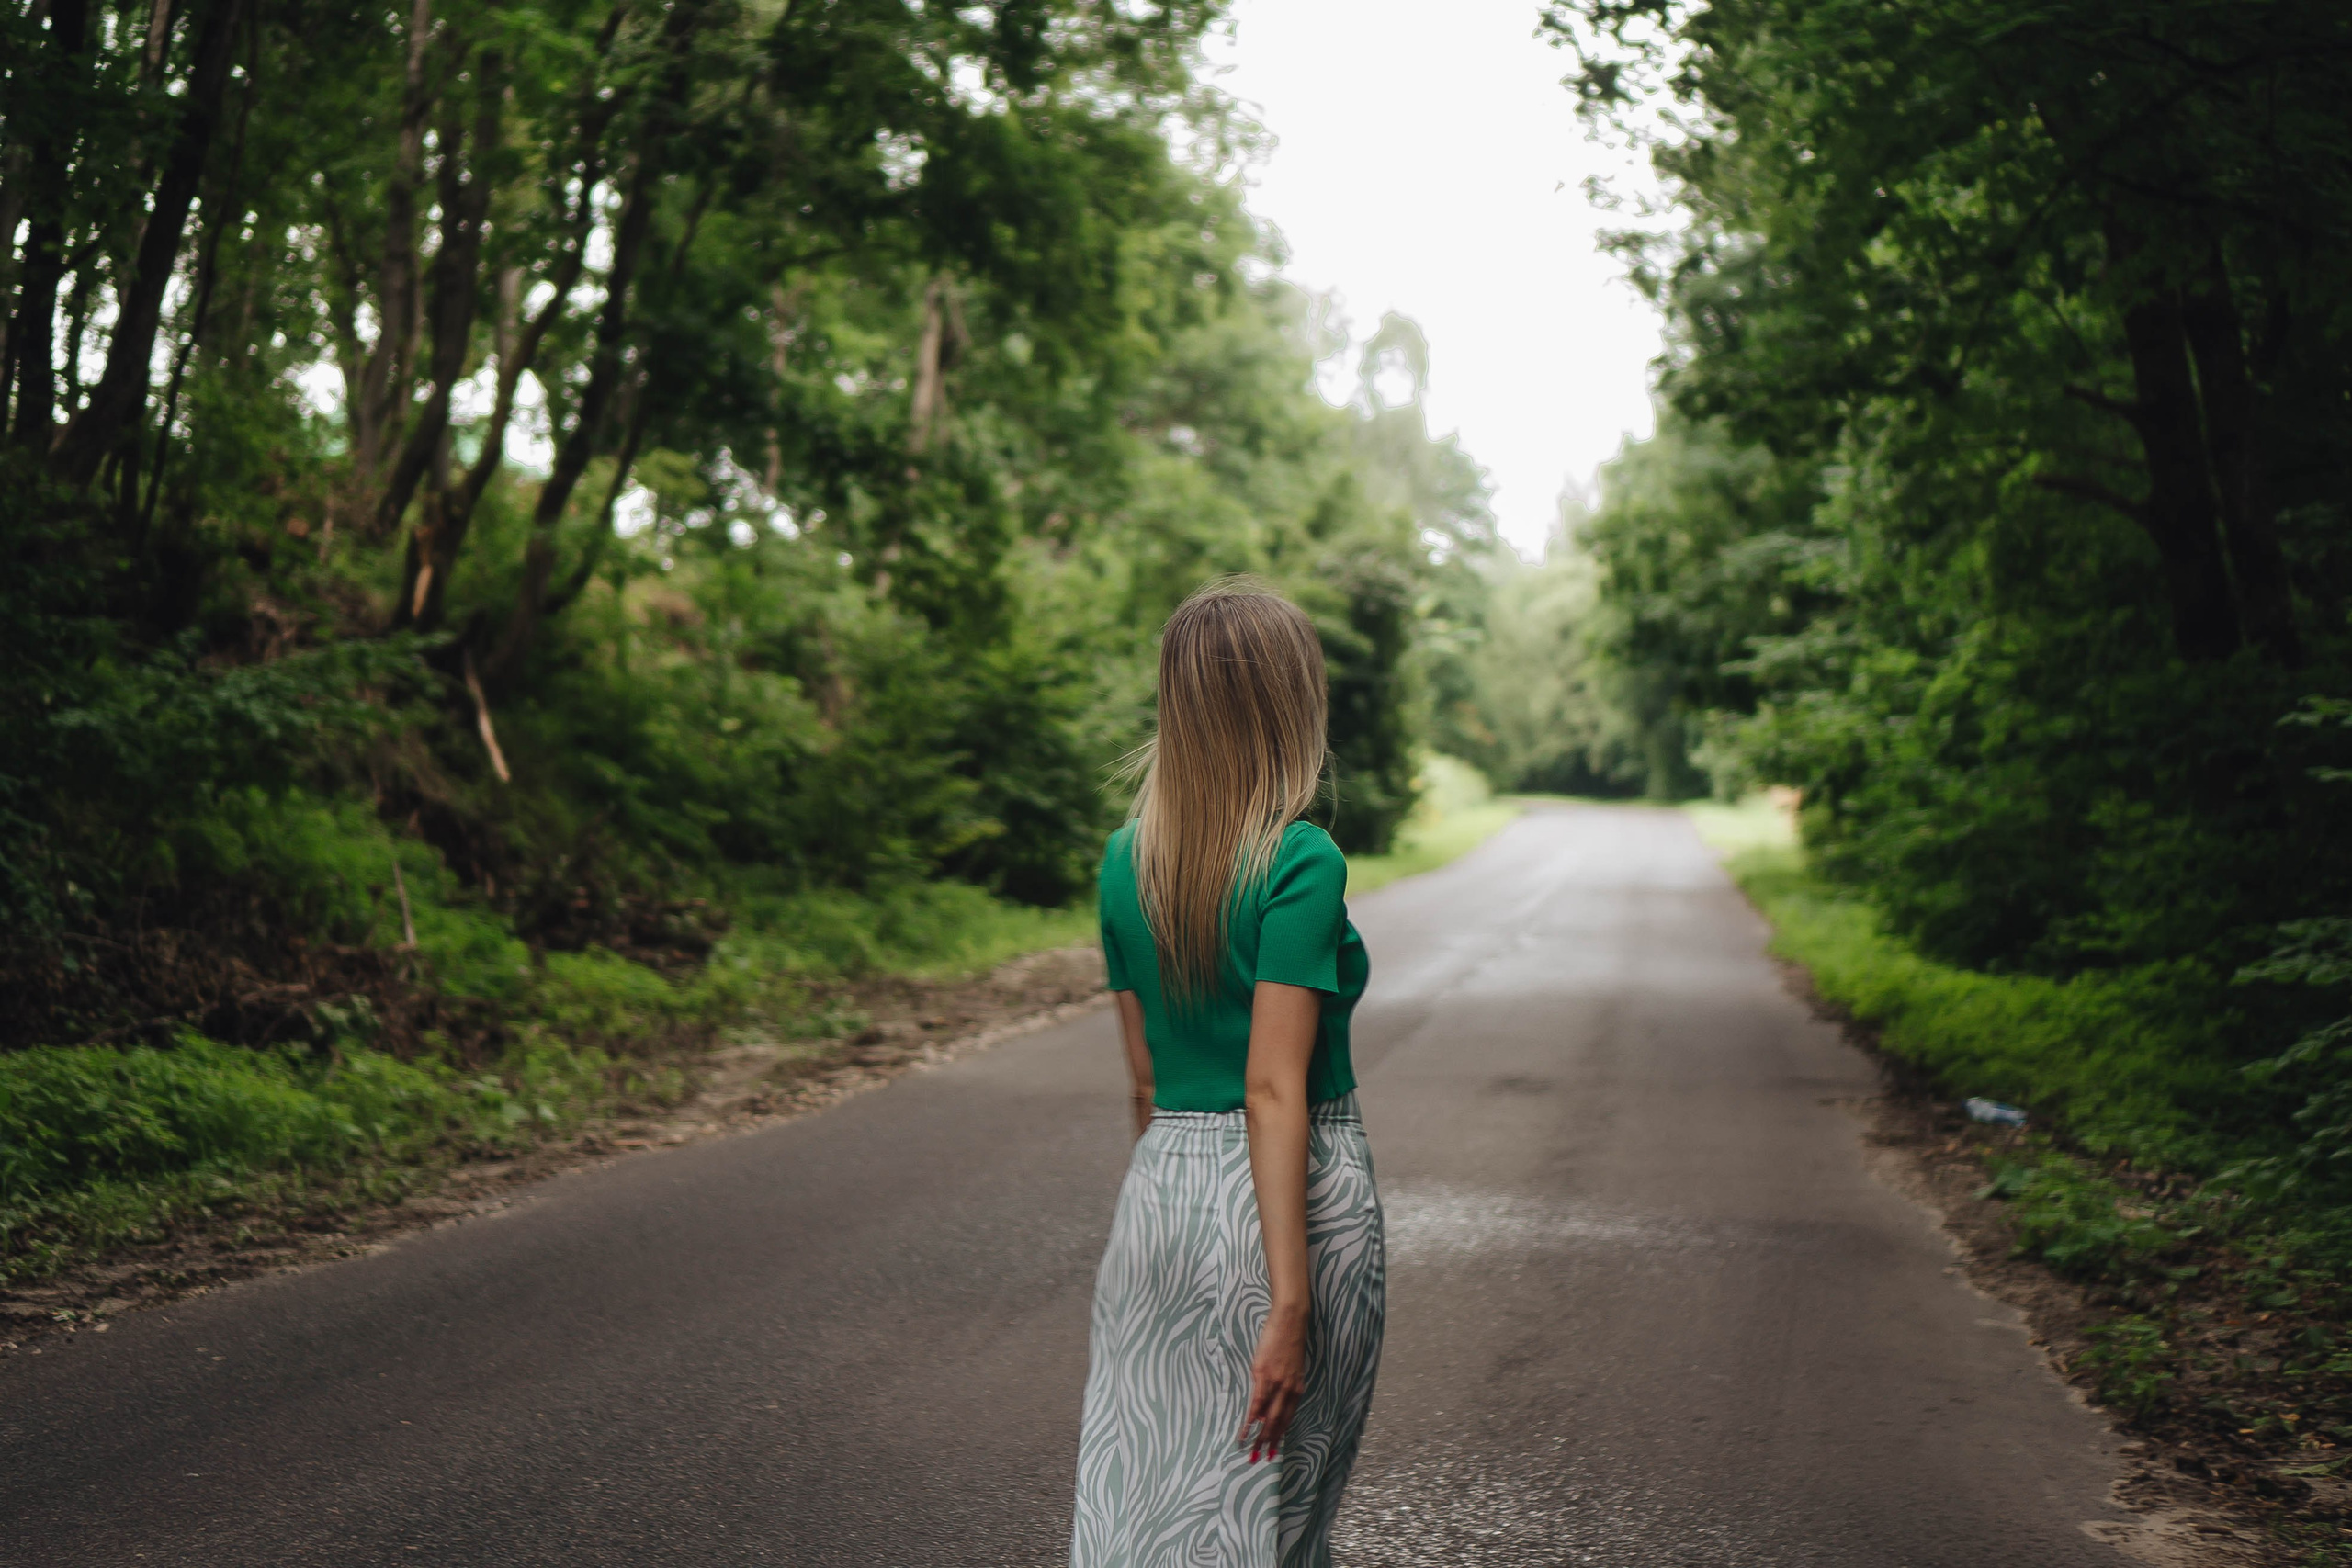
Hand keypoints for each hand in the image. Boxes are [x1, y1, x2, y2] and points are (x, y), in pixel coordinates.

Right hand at [1240, 1304, 1307, 1463]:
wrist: (1290, 1320)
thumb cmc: (1288, 1340)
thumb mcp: (1290, 1366)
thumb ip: (1283, 1384)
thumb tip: (1268, 1400)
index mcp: (1297, 1388)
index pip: (1288, 1418)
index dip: (1280, 1435)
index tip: (1273, 1450)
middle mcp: (1290, 1390)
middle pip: (1279, 1422)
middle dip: (1270, 1442)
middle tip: (1262, 1459)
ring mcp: (1278, 1383)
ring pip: (1270, 1417)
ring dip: (1261, 1436)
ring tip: (1252, 1451)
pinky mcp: (1265, 1375)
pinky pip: (1258, 1402)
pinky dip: (1253, 1418)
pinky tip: (1247, 1429)